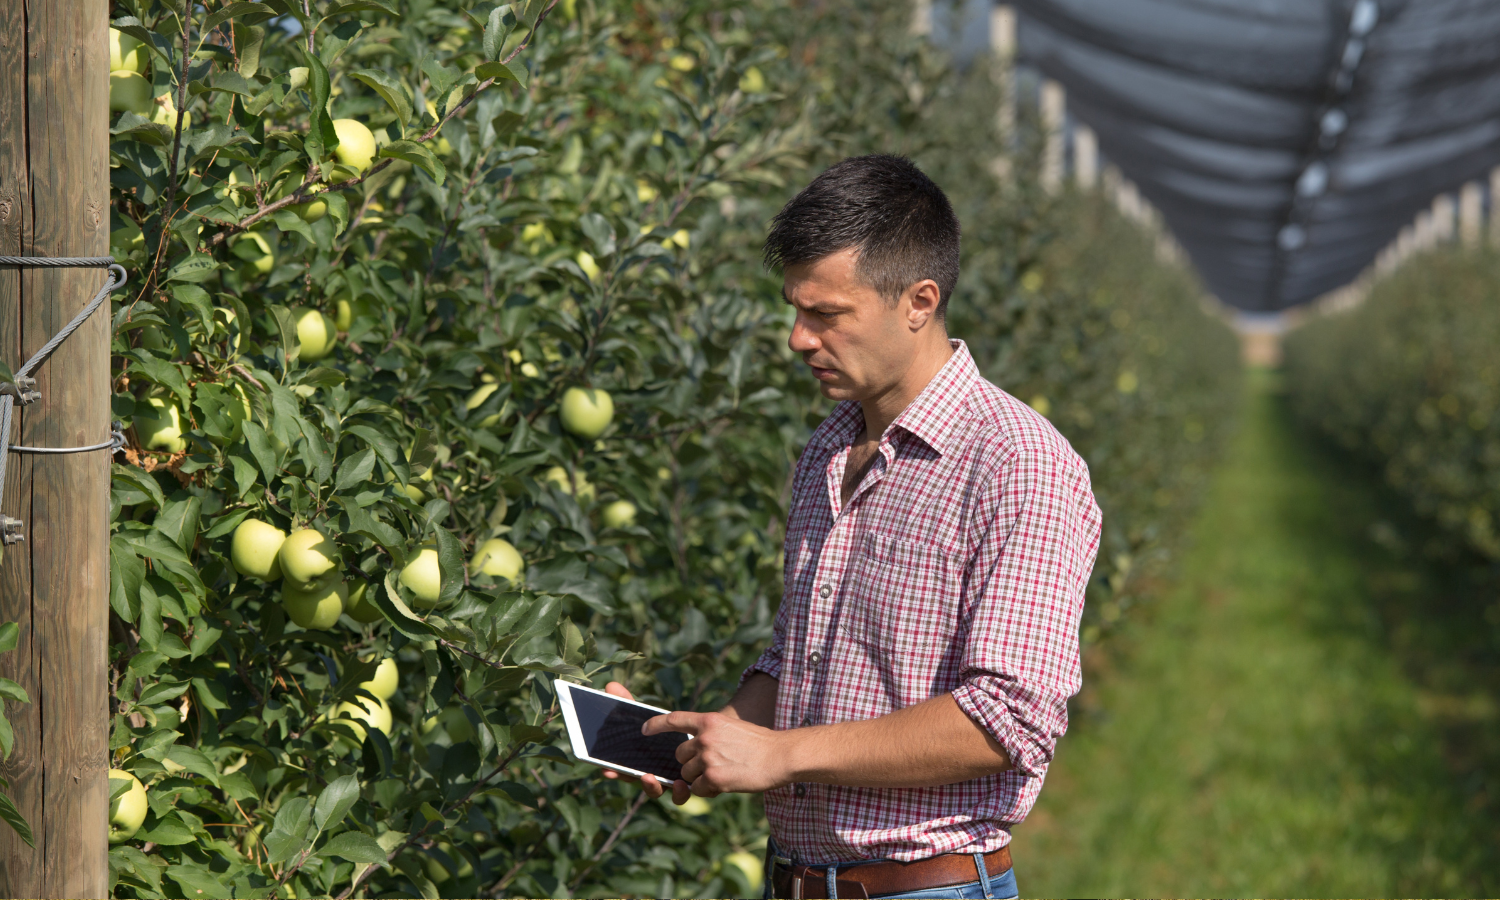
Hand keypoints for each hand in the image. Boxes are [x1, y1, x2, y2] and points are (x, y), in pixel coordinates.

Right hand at [597, 682, 689, 802]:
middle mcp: (650, 773)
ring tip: (650, 778)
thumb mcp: (646, 714)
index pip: (621, 768)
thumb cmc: (664, 727)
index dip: (612, 770)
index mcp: (638, 759)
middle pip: (634, 780)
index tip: (605, 769)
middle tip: (618, 772)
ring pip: (655, 791)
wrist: (702, 736)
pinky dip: (677, 792)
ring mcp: (666, 781)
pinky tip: (679, 782)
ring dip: (650, 787)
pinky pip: (679, 795)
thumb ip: (629, 702)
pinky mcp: (685, 785)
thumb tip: (610, 685)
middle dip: (626, 778)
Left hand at [643, 708, 791, 798]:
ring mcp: (707, 758)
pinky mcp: (713, 778)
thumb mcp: (732, 727)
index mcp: (709, 720)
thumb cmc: (760, 743)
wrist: (780, 756)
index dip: (656, 725)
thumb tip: (693, 748)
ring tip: (725, 773)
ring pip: (687, 774)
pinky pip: (697, 789)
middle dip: (691, 763)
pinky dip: (708, 790)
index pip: (674, 719)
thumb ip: (711, 734)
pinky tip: (726, 783)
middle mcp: (704, 737)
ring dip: (700, 778)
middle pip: (680, 755)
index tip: (644, 730)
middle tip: (714, 764)